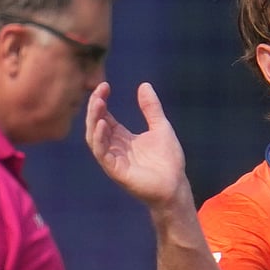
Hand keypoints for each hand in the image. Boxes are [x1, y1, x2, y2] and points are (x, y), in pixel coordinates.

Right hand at [85, 82, 190, 208]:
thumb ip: (151, 108)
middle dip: (95, 107)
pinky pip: (102, 153)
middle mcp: (114, 147)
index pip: (105, 116)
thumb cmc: (168, 161)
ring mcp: (113, 159)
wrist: (176, 185)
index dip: (102, 101)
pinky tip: (103, 123)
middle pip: (96, 124)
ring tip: (98, 102)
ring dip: (94, 119)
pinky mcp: (115, 171)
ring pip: (94, 137)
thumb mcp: (161, 127)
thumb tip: (144, 85)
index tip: (105, 85)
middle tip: (99, 89)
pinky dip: (99, 138)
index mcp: (122, 138)